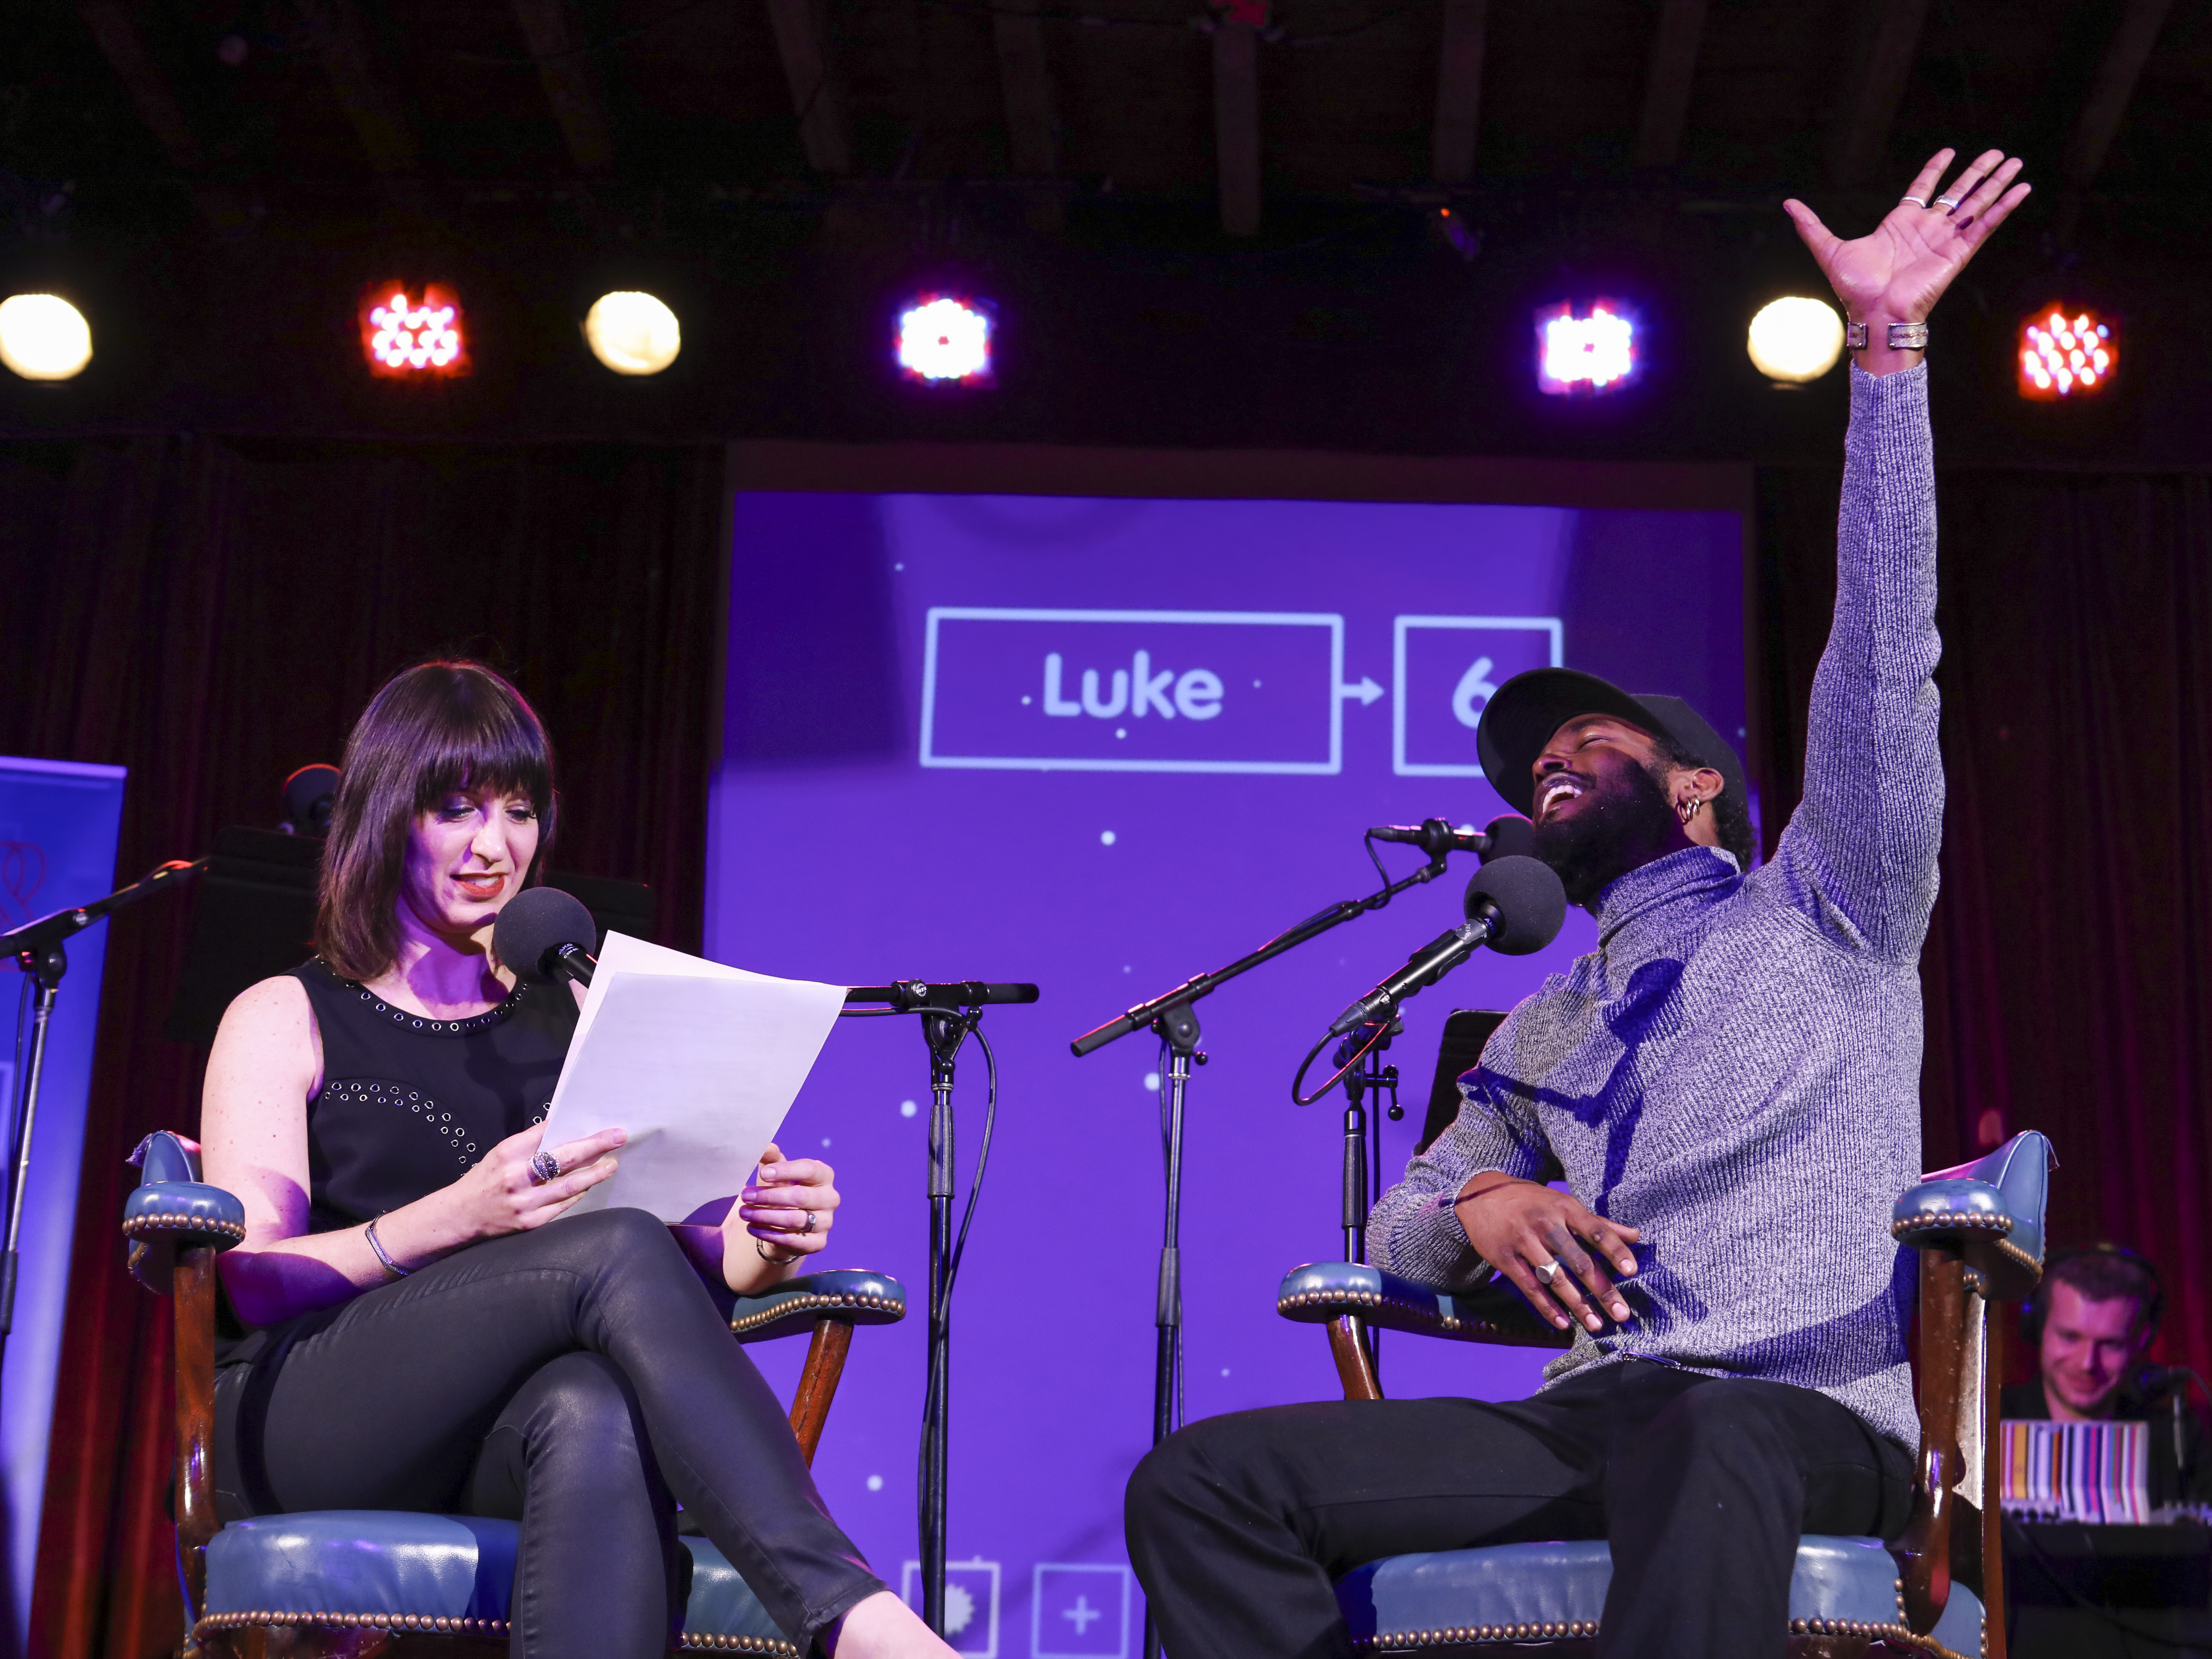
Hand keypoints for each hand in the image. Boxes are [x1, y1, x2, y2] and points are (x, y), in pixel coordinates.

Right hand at [446, 1123, 624, 1239]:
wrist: (459, 1216)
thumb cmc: (484, 1180)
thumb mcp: (500, 1154)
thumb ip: (529, 1144)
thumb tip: (563, 1129)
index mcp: (507, 1153)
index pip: (548, 1136)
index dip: (577, 1130)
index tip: (601, 1125)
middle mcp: (516, 1176)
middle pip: (564, 1158)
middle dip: (594, 1147)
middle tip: (617, 1138)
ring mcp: (524, 1202)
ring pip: (569, 1185)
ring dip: (594, 1173)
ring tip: (611, 1164)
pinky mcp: (529, 1222)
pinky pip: (562, 1206)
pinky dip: (578, 1193)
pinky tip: (589, 1184)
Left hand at [737, 1142, 838, 1261]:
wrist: (786, 1223)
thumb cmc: (781, 1189)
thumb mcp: (775, 1172)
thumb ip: (770, 1158)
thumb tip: (764, 1146)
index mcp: (824, 1175)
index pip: (809, 1170)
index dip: (786, 1171)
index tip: (764, 1173)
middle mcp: (830, 1198)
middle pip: (800, 1197)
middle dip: (769, 1196)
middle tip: (745, 1196)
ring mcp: (826, 1222)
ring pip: (795, 1220)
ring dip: (765, 1216)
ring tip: (744, 1213)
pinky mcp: (818, 1243)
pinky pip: (792, 1240)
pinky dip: (769, 1233)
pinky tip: (752, 1228)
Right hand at [1453, 1173, 1640, 1333]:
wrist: (1479, 1194)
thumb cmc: (1531, 1202)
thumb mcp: (1563, 1204)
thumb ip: (1598, 1223)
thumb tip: (1636, 1236)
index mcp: (1564, 1207)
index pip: (1595, 1230)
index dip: (1615, 1250)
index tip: (1633, 1271)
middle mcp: (1545, 1223)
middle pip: (1578, 1260)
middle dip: (1602, 1289)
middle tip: (1623, 1314)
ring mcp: (1523, 1241)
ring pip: (1555, 1278)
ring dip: (1578, 1305)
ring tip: (1597, 1325)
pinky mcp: (1504, 1258)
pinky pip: (1529, 1287)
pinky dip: (1546, 1307)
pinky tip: (1563, 1324)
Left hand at [1784, 148, 2030, 350]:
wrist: (1874, 314)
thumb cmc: (1854, 289)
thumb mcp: (1829, 249)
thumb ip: (1811, 226)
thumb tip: (1787, 204)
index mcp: (1900, 224)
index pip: (1923, 189)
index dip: (1935, 170)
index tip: (1949, 151)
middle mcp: (1926, 229)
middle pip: (1958, 192)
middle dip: (1977, 172)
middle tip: (1997, 152)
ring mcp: (1945, 239)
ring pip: (1976, 203)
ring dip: (1996, 182)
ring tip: (2015, 161)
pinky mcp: (1959, 252)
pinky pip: (1986, 224)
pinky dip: (2004, 206)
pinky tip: (2022, 188)